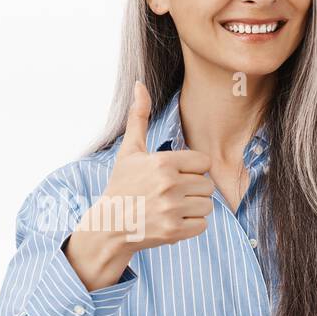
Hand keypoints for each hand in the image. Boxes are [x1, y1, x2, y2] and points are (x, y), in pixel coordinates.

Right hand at [64, 81, 214, 288]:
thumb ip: (139, 117)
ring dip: (193, 208)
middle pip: (207, 185)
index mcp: (163, 162)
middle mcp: (169, 184)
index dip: (191, 170)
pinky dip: (191, 226)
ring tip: (172, 208)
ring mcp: (172, 209)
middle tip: (171, 194)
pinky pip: (203, 225)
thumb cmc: (122, 185)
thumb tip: (139, 84)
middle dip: (193, 190)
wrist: (109, 225)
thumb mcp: (129, 151)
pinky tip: (172, 221)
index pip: (203, 162)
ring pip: (207, 205)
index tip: (173, 176)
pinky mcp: (174, 231)